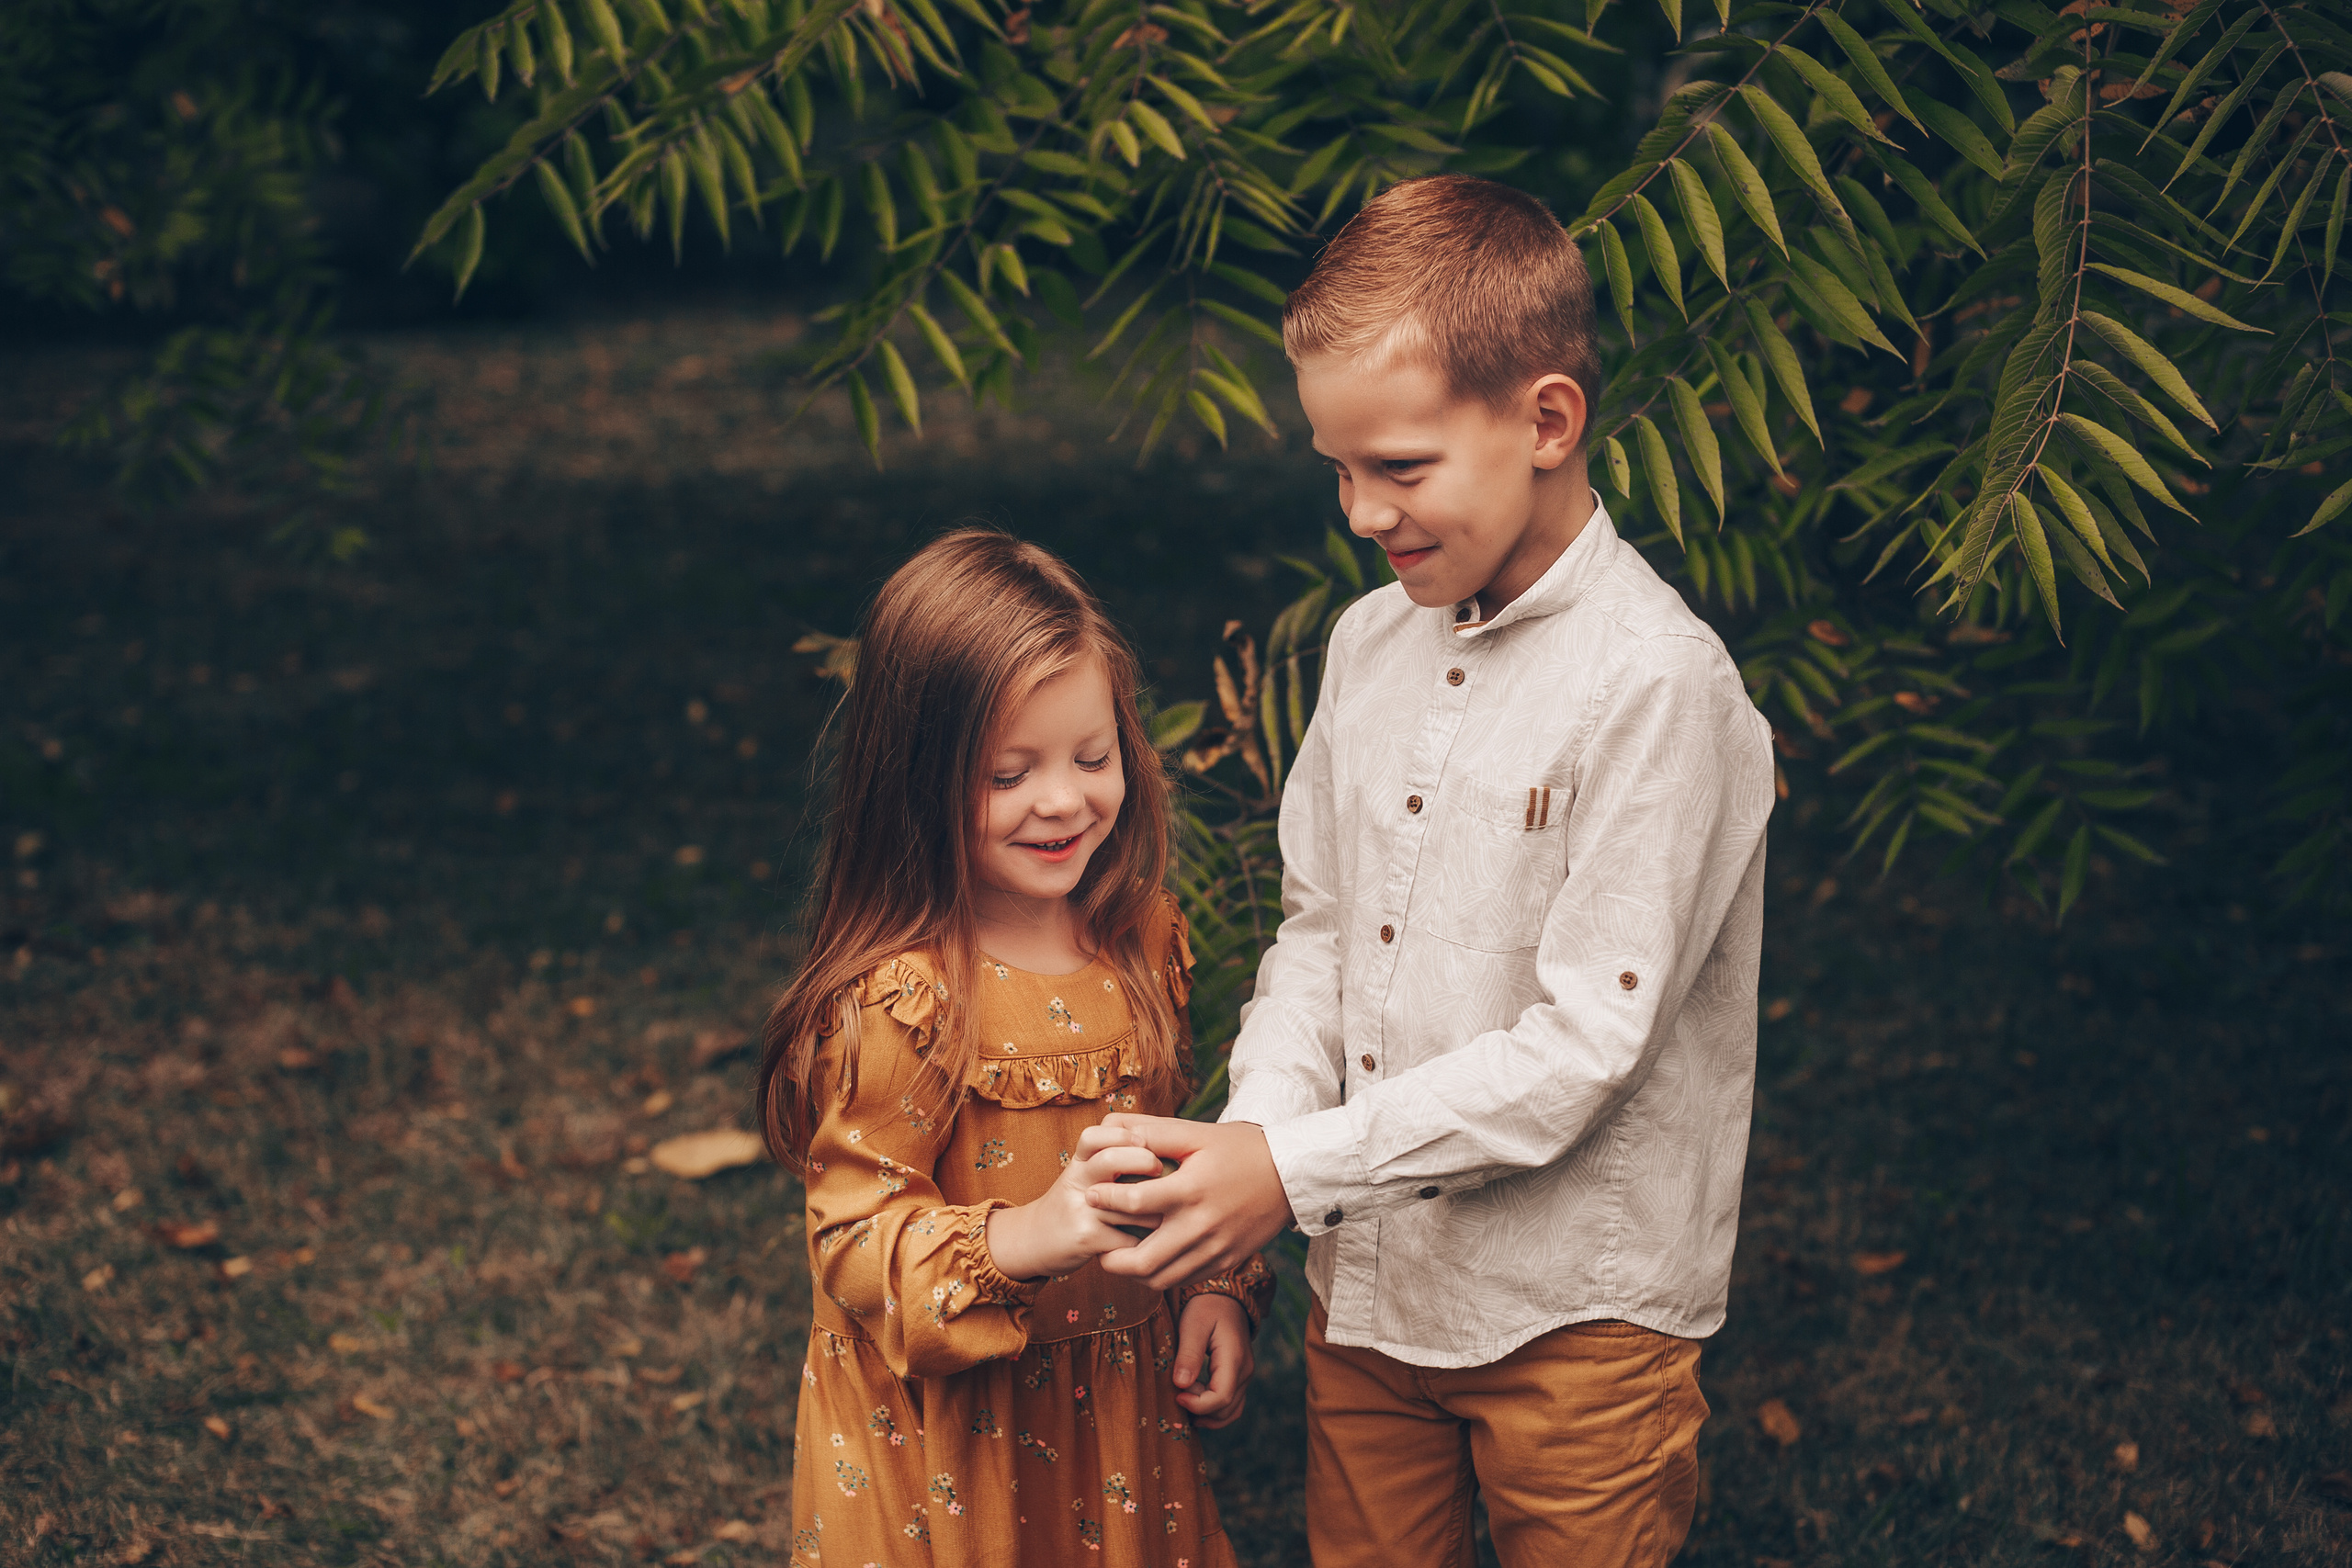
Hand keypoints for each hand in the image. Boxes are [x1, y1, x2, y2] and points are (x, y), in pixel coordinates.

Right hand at [983, 1122, 1161, 1282]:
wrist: (1034, 1240)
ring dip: (1155, 1210)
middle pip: (1110, 1160)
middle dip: (1145, 1162)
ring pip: (1128, 1204)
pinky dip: (1144, 1241)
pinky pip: (1128, 1237)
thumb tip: (1167, 1147)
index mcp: (1079, 1162)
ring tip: (1167, 1211)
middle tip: (1162, 1170)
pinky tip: (1149, 1241)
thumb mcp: (1086, 1173)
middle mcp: (1076, 1181)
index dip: (1124, 1135)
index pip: (1095, 1135)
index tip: (1147, 1143)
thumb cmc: (1075, 1203)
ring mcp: (1079, 1210)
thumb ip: (1116, 1158)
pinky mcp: (1086, 1238)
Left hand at [1083, 1115, 1294, 1291]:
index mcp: (1191, 1189)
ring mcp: (1215, 1249)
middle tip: (1098, 1244)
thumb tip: (1113, 1126)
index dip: (1105, 1200)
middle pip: (1143, 1261)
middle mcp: (1202, 1226)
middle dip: (1111, 1257)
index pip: (1134, 1203)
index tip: (1090, 1195)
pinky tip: (1151, 1260)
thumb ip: (1154, 1132)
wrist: (1291, 1176)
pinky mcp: (1225, 1261)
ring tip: (1120, 1256)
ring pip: (1161, 1279)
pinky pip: (1184, 1280)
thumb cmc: (1241, 1149)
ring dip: (1134, 1272)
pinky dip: (1161, 1275)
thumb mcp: (1198, 1133)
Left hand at [1173, 1293, 1253, 1429]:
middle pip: (1226, 1409)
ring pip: (1231, 1412)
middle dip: (1199, 1409)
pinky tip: (1195, 1404)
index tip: (1176, 1395)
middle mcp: (1245, 1371)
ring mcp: (1245, 1376)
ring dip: (1207, 1414)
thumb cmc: (1206, 1308)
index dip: (1197, 1404)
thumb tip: (1181, 1384)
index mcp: (1234, 1359)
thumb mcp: (1193, 1325)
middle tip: (1177, 1393)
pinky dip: (1214, 1411)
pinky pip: (1231, 1405)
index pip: (1221, 1397)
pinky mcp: (1239, 1378)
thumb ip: (1189, 1354)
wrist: (1224, 1298)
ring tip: (1184, 1402)